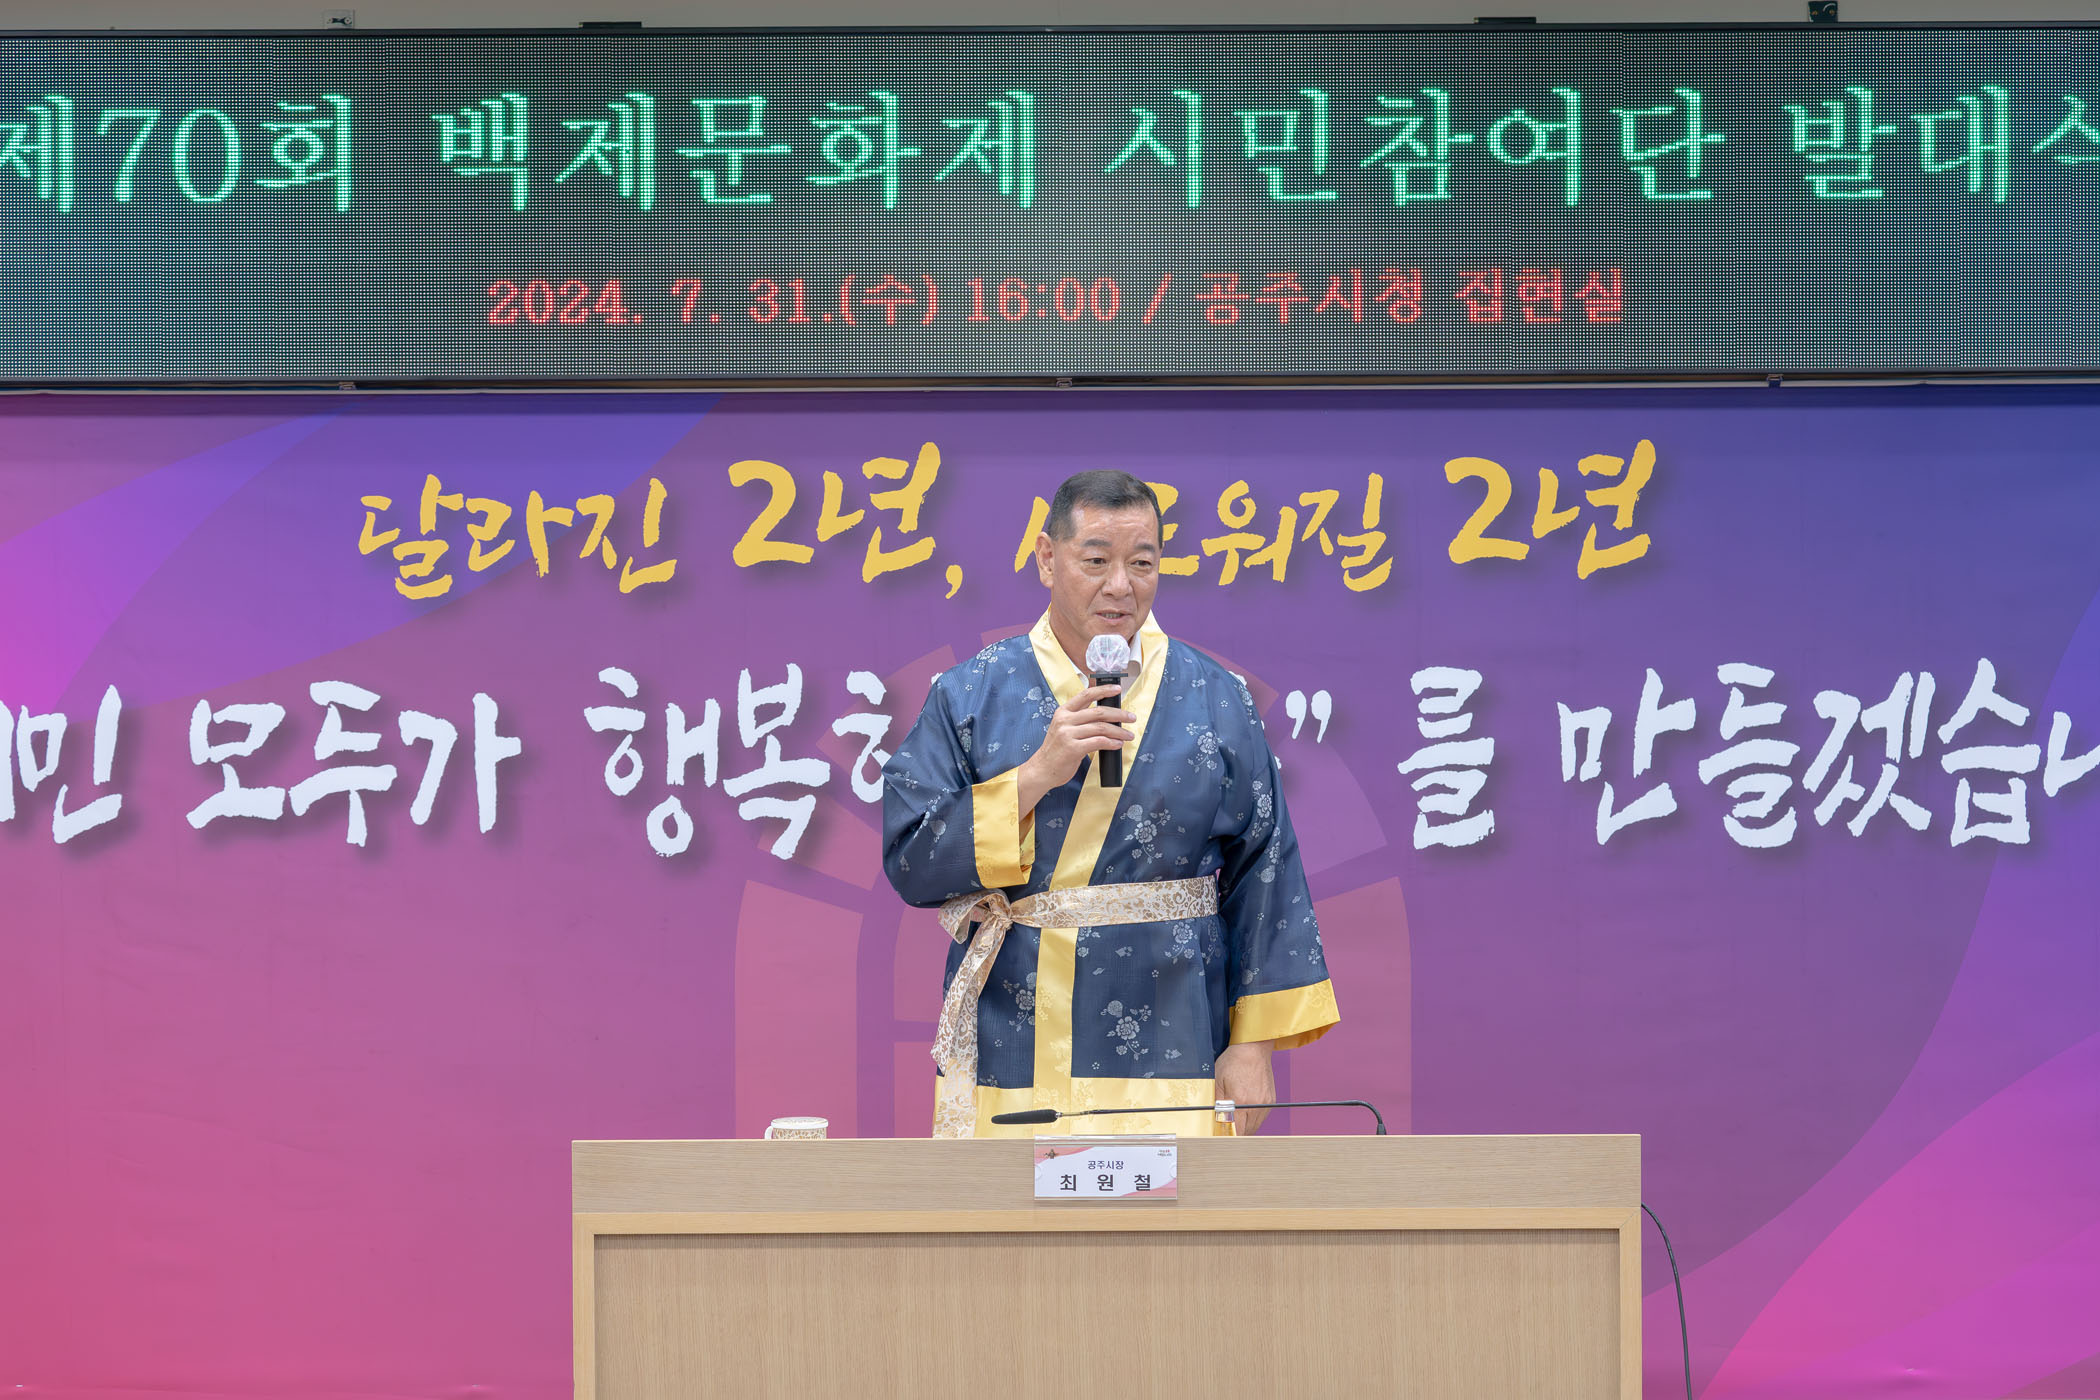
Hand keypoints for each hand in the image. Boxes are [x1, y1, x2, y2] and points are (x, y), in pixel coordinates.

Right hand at [1016, 682, 1134, 815]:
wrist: (1043, 769)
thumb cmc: (1057, 749)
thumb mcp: (1064, 728)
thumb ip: (1080, 719)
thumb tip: (1106, 715)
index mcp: (1063, 711)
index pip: (1086, 695)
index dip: (1103, 690)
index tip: (1117, 689)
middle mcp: (1065, 720)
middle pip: (1098, 712)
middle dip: (1119, 714)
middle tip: (1131, 717)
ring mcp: (1068, 734)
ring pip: (1101, 728)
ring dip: (1118, 732)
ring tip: (1128, 735)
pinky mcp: (1073, 748)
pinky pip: (1098, 742)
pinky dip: (1111, 743)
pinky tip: (1118, 744)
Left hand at [1215, 1040, 1275, 1135]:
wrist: (1253, 1048)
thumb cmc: (1234, 1061)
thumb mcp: (1217, 1081)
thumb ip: (1215, 1103)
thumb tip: (1214, 1121)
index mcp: (1240, 1101)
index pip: (1236, 1131)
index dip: (1228, 1136)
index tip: (1221, 1136)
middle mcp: (1255, 1105)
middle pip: (1246, 1132)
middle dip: (1236, 1133)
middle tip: (1226, 1129)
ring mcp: (1265, 1103)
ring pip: (1255, 1126)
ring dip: (1245, 1126)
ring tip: (1236, 1118)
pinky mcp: (1270, 1101)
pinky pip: (1260, 1117)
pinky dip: (1252, 1117)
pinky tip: (1245, 1109)